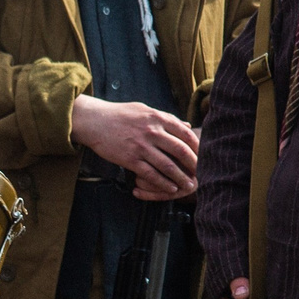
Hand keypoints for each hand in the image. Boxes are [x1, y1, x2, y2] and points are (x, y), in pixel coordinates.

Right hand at [72, 93, 195, 197]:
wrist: (94, 121)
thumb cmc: (120, 114)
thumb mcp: (144, 110)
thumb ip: (166, 118)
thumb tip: (187, 126)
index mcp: (157, 118)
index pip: (184, 133)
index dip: (197, 146)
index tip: (204, 155)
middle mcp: (152, 132)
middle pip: (180, 151)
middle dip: (194, 164)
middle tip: (201, 173)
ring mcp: (141, 146)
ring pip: (168, 166)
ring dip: (181, 177)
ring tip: (189, 185)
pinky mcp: (130, 159)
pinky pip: (151, 174)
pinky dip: (163, 183)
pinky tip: (170, 188)